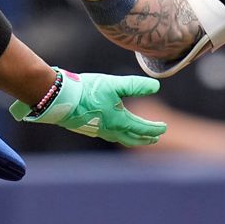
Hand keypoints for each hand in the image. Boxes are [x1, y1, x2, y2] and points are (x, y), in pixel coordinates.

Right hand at [9, 69, 167, 146]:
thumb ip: (135, 85)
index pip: (142, 128)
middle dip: (146, 139)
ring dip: (133, 139)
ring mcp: (99, 132)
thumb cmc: (88, 90)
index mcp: (120, 121)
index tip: (163, 127)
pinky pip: (110, 136)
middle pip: (133, 139)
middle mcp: (111, 130)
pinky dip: (119, 136)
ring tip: (138, 137)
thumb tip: (157, 86)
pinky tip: (115, 131)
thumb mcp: (114, 84)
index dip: (155, 128)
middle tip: (155, 137)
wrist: (61, 99)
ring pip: (121, 139)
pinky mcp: (89, 129)